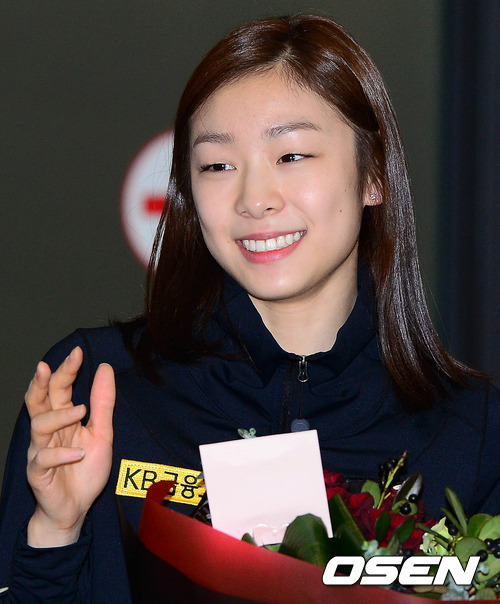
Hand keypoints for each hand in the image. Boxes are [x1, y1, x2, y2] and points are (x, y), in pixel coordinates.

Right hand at [25, 346, 114, 546]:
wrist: (76, 508)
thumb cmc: (85, 469)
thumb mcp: (102, 433)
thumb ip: (102, 403)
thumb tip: (104, 368)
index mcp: (63, 418)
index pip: (60, 389)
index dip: (66, 370)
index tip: (77, 352)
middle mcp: (49, 431)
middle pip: (39, 401)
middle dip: (42, 382)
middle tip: (47, 366)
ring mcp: (40, 451)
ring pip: (39, 426)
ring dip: (59, 416)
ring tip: (80, 411)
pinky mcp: (37, 473)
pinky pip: (43, 459)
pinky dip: (60, 454)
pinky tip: (77, 453)